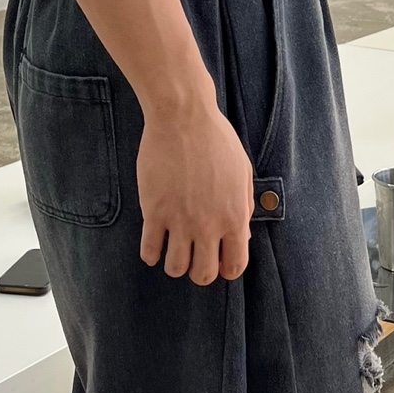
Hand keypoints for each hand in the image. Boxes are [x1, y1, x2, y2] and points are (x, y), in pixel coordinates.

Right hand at [137, 91, 253, 284]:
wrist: (183, 117)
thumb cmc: (216, 140)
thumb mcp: (242, 173)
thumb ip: (244, 207)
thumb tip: (242, 236)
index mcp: (234, 217)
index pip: (235, 266)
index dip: (226, 269)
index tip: (217, 259)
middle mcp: (208, 225)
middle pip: (203, 275)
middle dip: (199, 272)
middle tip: (193, 256)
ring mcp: (179, 220)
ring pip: (174, 268)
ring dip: (174, 264)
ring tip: (173, 248)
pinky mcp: (154, 211)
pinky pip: (149, 250)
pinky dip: (151, 254)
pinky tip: (154, 242)